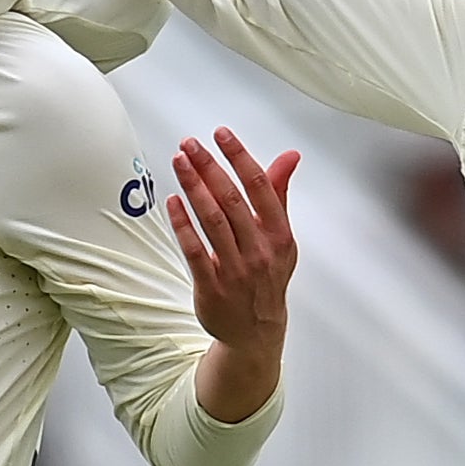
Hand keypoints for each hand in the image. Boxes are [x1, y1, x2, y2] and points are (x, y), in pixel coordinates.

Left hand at [169, 128, 298, 354]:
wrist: (257, 331)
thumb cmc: (267, 277)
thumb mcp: (281, 236)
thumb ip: (279, 194)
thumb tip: (290, 156)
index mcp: (279, 236)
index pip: (260, 188)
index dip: (239, 157)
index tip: (222, 135)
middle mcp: (259, 251)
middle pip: (232, 200)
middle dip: (209, 168)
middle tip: (190, 144)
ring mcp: (236, 270)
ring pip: (212, 221)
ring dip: (194, 188)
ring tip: (179, 162)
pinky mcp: (212, 286)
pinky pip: (194, 250)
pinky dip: (183, 224)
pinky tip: (173, 201)